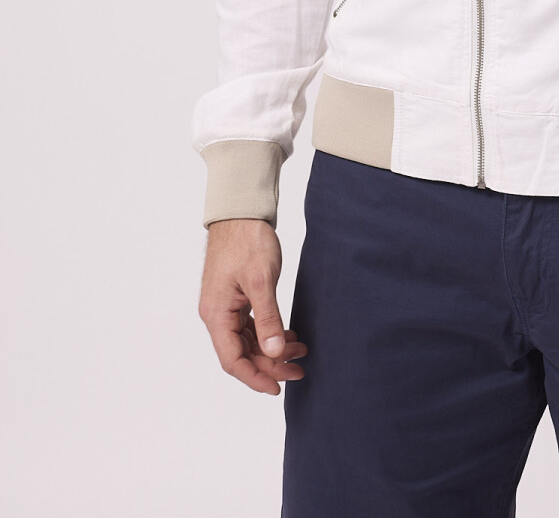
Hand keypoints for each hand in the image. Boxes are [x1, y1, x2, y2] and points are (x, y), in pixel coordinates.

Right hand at [198, 218, 307, 394]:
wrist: (242, 212)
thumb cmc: (247, 240)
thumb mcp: (261, 280)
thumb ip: (268, 318)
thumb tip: (273, 351)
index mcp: (216, 314)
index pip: (233, 360)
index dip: (255, 377)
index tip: (278, 387)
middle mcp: (216, 314)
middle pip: (242, 354)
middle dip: (271, 364)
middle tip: (300, 370)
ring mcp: (225, 306)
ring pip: (248, 341)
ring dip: (273, 349)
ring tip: (301, 351)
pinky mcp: (236, 297)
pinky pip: (251, 326)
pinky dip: (269, 333)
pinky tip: (289, 335)